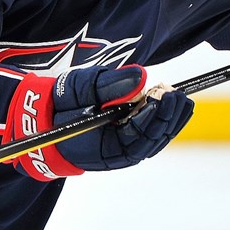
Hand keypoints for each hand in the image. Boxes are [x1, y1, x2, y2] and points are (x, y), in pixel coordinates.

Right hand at [52, 65, 193, 171]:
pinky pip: (151, 134)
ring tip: (183, 99)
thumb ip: (109, 83)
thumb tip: (140, 76)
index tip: (163, 96)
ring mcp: (124, 149)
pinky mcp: (128, 140)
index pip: (135, 135)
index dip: (151, 117)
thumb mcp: (81, 88)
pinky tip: (175, 105)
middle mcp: (117, 153)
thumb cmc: (61, 105)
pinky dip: (164, 120)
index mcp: (103, 148)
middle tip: (178, 95)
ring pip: (154, 140)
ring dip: (172, 121)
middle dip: (167, 118)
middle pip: (151, 140)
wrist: (46, 118)